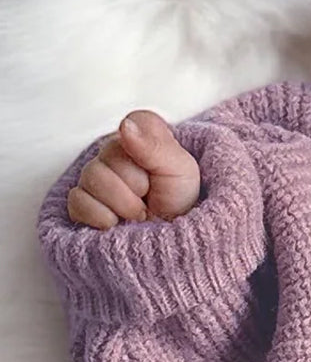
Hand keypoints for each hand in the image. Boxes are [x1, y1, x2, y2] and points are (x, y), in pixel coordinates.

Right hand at [66, 110, 200, 227]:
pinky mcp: (83, 202)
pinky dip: (100, 216)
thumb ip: (155, 146)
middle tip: (150, 196)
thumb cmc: (179, 202)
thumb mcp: (181, 170)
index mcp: (140, 137)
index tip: (159, 169)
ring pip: (91, 178)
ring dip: (122, 203)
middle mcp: (113, 153)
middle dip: (136, 185)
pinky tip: (116, 222)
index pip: (133, 123)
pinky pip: (77, 201)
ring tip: (138, 213)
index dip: (147, 151)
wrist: (173, 238)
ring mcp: (95, 178)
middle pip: (109, 156)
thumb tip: (125, 126)